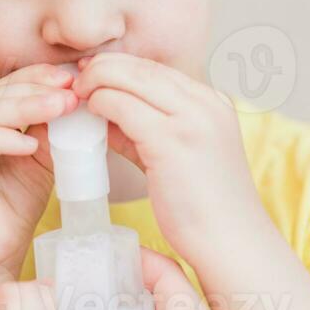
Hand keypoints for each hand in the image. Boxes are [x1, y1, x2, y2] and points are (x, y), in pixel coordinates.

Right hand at [0, 63, 75, 267]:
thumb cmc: (12, 210)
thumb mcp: (39, 160)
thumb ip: (47, 130)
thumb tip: (71, 97)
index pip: (4, 89)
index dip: (36, 79)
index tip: (70, 78)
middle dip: (37, 90)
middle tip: (71, 89)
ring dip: (28, 107)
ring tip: (61, 107)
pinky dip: (4, 139)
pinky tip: (31, 145)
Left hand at [72, 54, 265, 259]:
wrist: (232, 243)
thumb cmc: (204, 209)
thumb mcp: (179, 157)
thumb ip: (146, 133)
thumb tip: (107, 115)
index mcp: (213, 103)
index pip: (158, 70)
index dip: (122, 66)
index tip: (94, 73)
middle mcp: (206, 103)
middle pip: (144, 67)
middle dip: (104, 66)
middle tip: (77, 78)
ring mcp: (192, 119)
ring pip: (132, 78)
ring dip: (98, 81)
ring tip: (77, 94)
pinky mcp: (172, 140)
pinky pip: (124, 106)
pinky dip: (101, 103)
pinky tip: (90, 113)